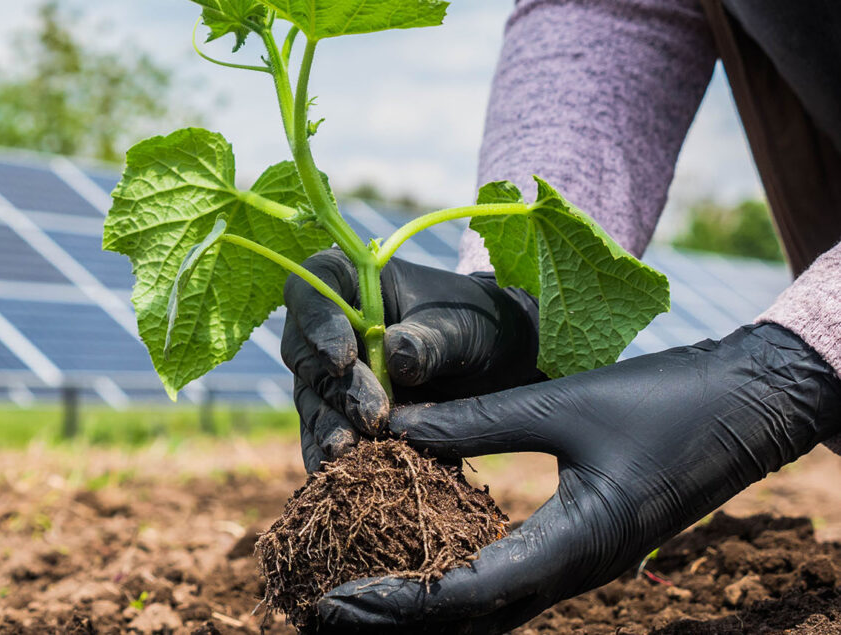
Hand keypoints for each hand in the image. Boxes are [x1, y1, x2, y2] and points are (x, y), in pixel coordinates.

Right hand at [282, 249, 541, 471]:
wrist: (498, 362)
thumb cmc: (479, 324)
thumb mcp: (464, 326)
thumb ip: (430, 340)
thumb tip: (395, 356)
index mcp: (351, 281)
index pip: (311, 290)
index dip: (316, 323)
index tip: (343, 358)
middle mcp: (328, 325)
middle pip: (305, 354)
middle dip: (337, 389)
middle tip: (374, 416)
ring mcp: (328, 372)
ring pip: (311, 399)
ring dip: (329, 428)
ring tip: (353, 454)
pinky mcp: (338, 413)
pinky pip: (322, 436)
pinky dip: (329, 458)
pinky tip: (340, 480)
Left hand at [316, 324, 840, 633]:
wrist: (748, 408)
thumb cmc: (663, 402)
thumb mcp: (563, 405)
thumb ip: (476, 420)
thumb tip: (391, 424)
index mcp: (573, 547)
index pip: (466, 595)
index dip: (395, 603)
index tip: (334, 600)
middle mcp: (571, 573)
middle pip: (468, 622)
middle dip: (395, 623)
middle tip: (324, 614)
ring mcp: (575, 568)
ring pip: (486, 612)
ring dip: (421, 612)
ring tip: (353, 601)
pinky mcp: (575, 551)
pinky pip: (504, 585)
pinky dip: (451, 587)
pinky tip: (411, 568)